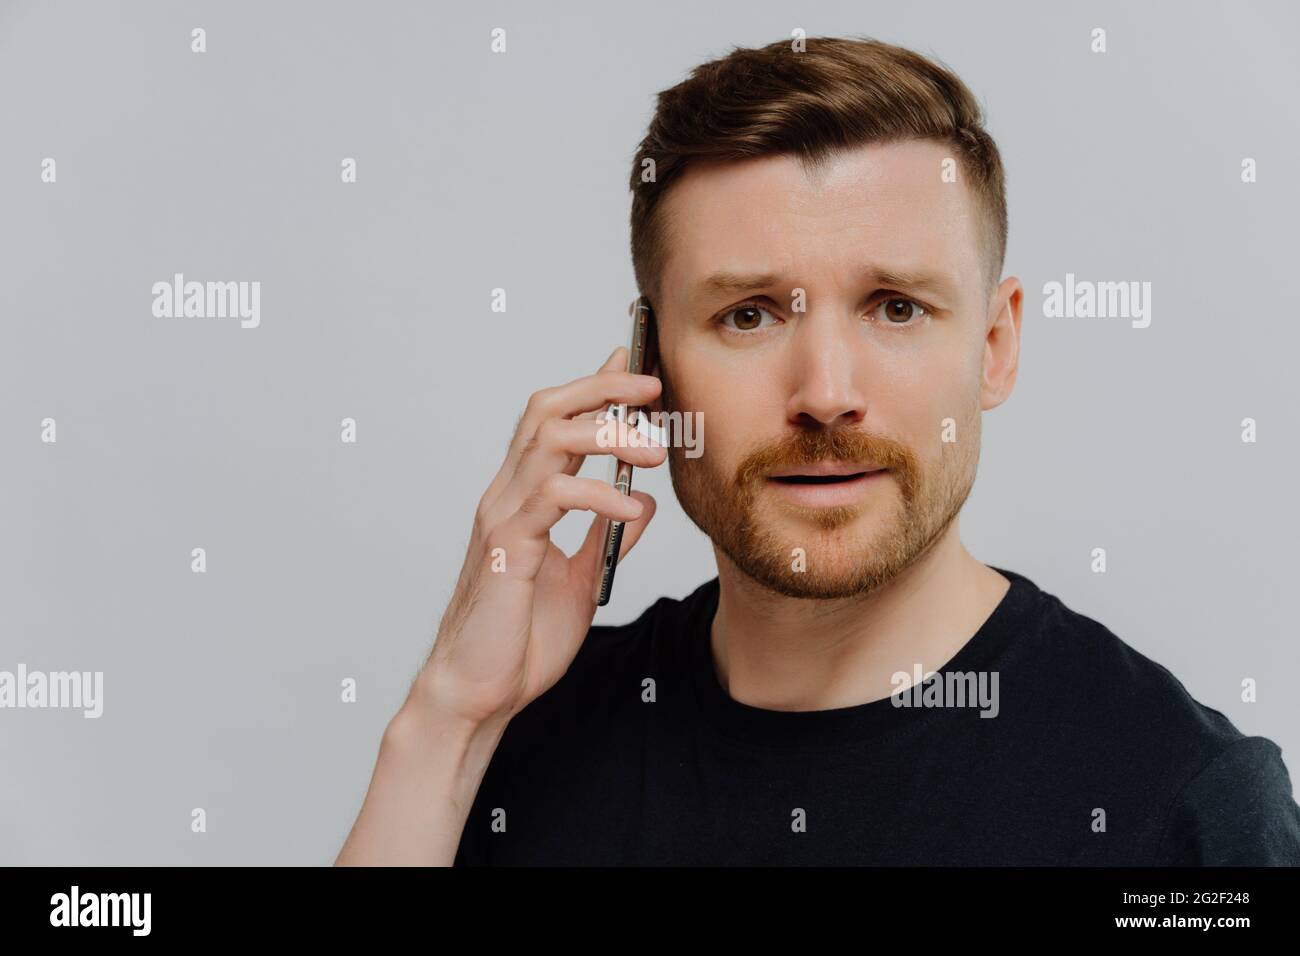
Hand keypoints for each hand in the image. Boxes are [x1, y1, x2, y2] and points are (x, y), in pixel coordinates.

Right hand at [415, 346, 664, 726]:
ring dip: (607, 433)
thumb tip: (645, 502)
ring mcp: (502, 518)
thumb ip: (607, 537)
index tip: (635, 370)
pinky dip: (600, 495)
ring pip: (547, 440)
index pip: (553, 423)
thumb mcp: (582, 579)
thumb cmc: (521, 640)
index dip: (593, 389)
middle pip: (546, 411)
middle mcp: (507, 497)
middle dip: (600, 388)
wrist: (480, 692)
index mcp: (523, 501)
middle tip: (651, 388)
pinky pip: (553, 497)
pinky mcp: (506, 548)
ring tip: (654, 450)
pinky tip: (633, 510)